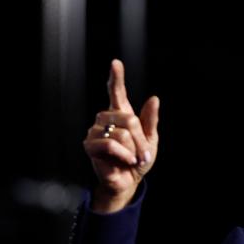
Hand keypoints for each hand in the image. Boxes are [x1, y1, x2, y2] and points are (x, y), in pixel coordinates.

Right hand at [83, 59, 159, 212]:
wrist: (129, 180)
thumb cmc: (138, 160)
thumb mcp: (151, 140)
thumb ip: (150, 121)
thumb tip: (154, 99)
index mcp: (121, 114)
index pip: (116, 92)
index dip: (116, 78)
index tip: (116, 63)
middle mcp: (106, 119)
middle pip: (128, 119)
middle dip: (140, 139)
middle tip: (143, 153)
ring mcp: (96, 131)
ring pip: (121, 133)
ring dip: (133, 150)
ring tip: (133, 159)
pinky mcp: (90, 145)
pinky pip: (110, 144)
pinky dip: (123, 154)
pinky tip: (125, 160)